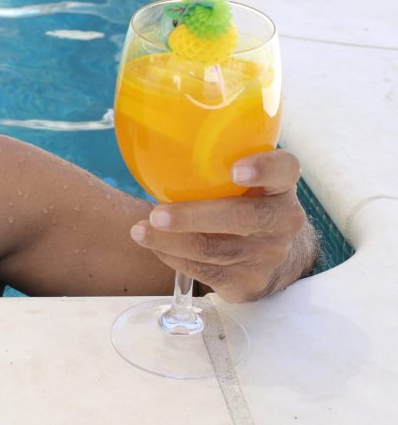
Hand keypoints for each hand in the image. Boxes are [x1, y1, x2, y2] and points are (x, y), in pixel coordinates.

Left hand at [129, 150, 313, 301]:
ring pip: (214, 249)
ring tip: (140, 231)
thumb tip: (152, 141)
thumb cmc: (243, 203)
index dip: (263, 168)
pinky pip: (204, 271)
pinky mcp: (248, 283)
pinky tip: (155, 245)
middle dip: (193, 217)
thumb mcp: (246, 182)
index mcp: (281, 186)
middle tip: (157, 214)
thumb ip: (219, 164)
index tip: (236, 170)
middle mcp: (282, 221)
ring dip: (170, 241)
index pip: (283, 169)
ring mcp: (268, 255)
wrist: (273, 258)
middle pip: (242, 217)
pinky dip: (173, 257)